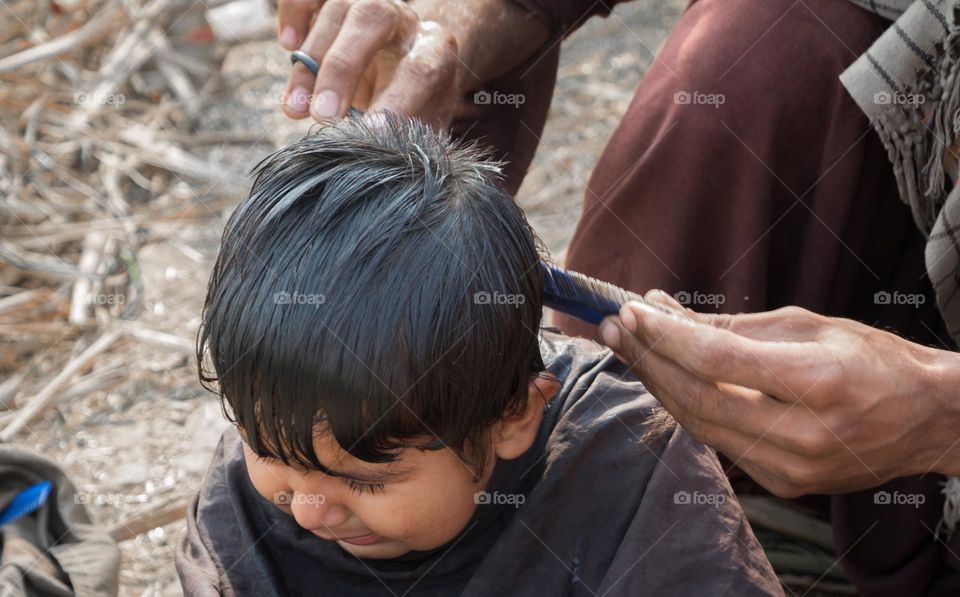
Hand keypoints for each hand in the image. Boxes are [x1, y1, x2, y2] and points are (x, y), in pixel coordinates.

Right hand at [278, 0, 460, 126]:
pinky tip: (289, 45)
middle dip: (342, 68)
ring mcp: (368, 3)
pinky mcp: (335, 0)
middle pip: (373, 19)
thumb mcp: (423, 123)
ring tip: (294, 110)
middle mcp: (403, 19)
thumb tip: (389, 164)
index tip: (370, 133)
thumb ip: (411, 138)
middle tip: (321, 117)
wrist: (403, 69)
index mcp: (435, 49)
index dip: (397, 99)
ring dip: (309, 61)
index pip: (420, 69)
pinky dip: (293, 12)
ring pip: (337, 9)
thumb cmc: (414, 104)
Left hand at [599, 291, 959, 497]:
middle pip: (697, 397)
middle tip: (614, 326)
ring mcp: (791, 470)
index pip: (718, 360)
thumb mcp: (807, 325)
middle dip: (647, 359)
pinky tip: (664, 377)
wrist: (925, 420)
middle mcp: (803, 436)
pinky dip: (686, 406)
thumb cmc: (872, 360)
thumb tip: (661, 309)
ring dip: (657, 383)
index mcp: (818, 384)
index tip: (631, 311)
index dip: (666, 336)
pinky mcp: (781, 485)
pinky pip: (717, 441)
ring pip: (698, 424)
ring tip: (628, 347)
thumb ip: (730, 326)